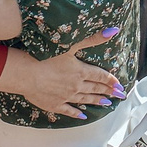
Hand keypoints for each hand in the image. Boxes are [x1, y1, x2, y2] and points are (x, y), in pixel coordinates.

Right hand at [0, 28, 124, 119]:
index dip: (111, 81)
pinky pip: (69, 110)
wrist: (26, 74)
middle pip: (95, 89)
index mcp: (81, 71)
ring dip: (96, 101)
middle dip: (108, 92)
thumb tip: (113, 31)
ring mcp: (65, 96)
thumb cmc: (46, 57)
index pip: (100, 76)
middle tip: (118, 96)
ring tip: (106, 103)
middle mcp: (76, 85)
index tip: (120, 86)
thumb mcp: (71, 44)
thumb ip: (93, 38)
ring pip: (85, 99)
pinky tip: (83, 115)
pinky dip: (77, 113)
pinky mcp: (54, 104)